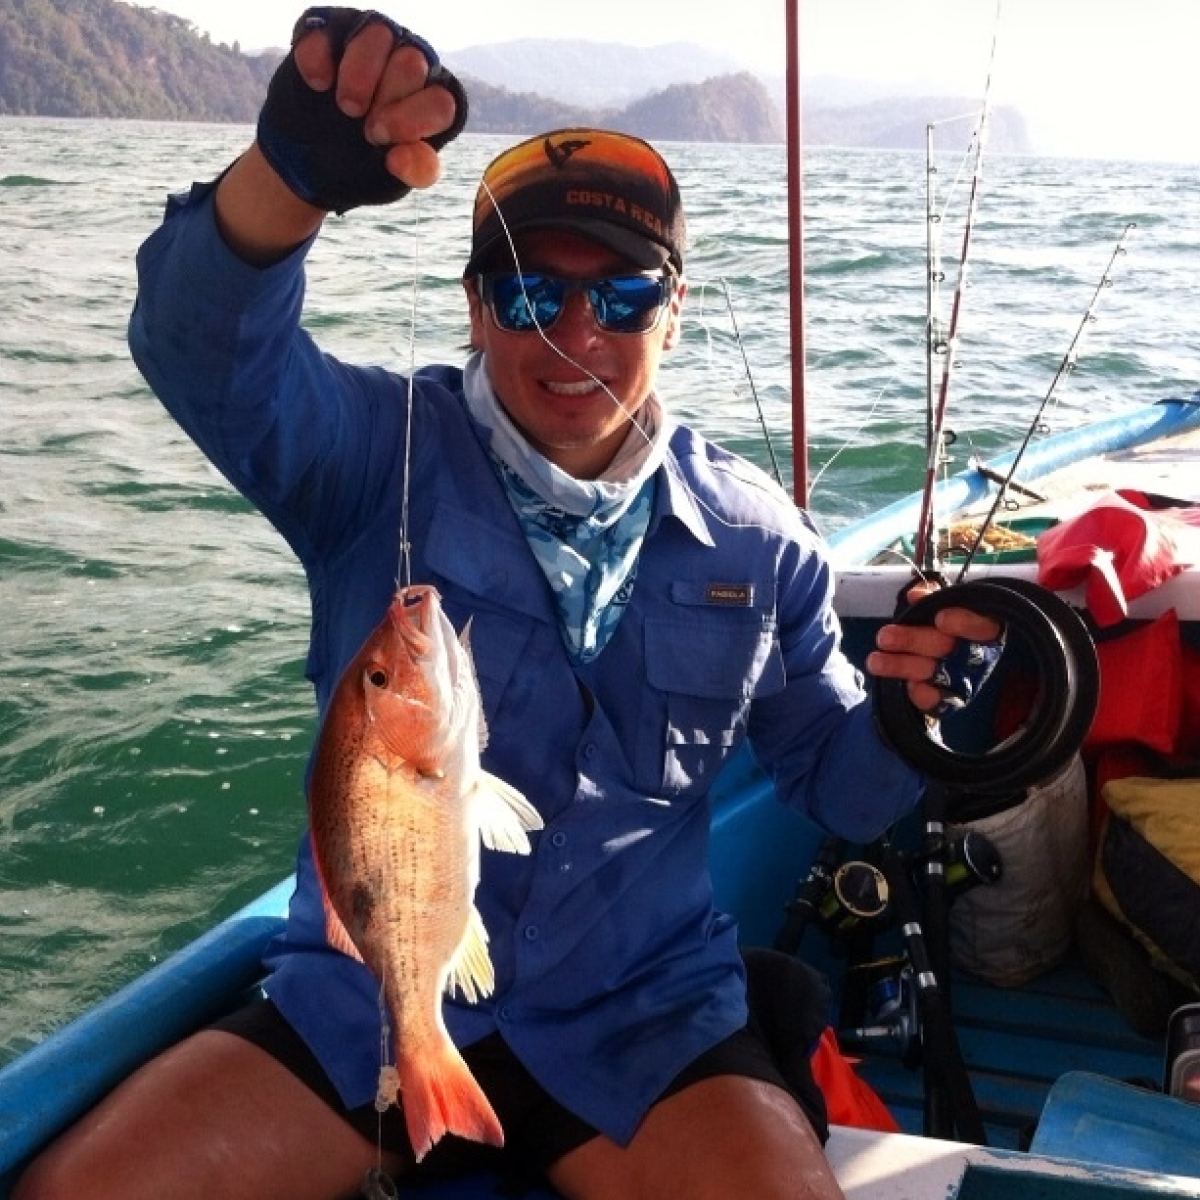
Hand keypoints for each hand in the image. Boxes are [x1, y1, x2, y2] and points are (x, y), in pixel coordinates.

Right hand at [257, 8, 468, 212]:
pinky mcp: (328, 33)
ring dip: (360, 72)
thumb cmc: (360, 165)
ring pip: (379, 33)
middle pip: (413, 62)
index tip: (381, 141)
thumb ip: (412, 170)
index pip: (440, 103)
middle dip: (388, 96)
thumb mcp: (389, 177)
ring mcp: (369, 44)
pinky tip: (318, 84)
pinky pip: (330, 31)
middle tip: (366, 127)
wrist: (307, 160)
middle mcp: (405, 66)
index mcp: (427, 103)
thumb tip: (402, 158)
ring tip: (345, 105)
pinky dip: (321, 57)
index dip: (412, 121)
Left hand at [865, 583, 1003, 712]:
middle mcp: (976, 655)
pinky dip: (922, 694)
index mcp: (982, 628)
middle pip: (947, 647)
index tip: (940, 619)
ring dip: (901, 665)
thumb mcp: (938, 603)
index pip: (981, 625)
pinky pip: (937, 700)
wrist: (938, 657)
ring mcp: (962, 679)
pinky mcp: (948, 699)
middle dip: (913, 640)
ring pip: (933, 671)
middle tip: (884, 637)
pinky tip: (907, 687)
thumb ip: (930, 595)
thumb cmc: (940, 622)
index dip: (964, 623)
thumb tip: (916, 594)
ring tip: (874, 661)